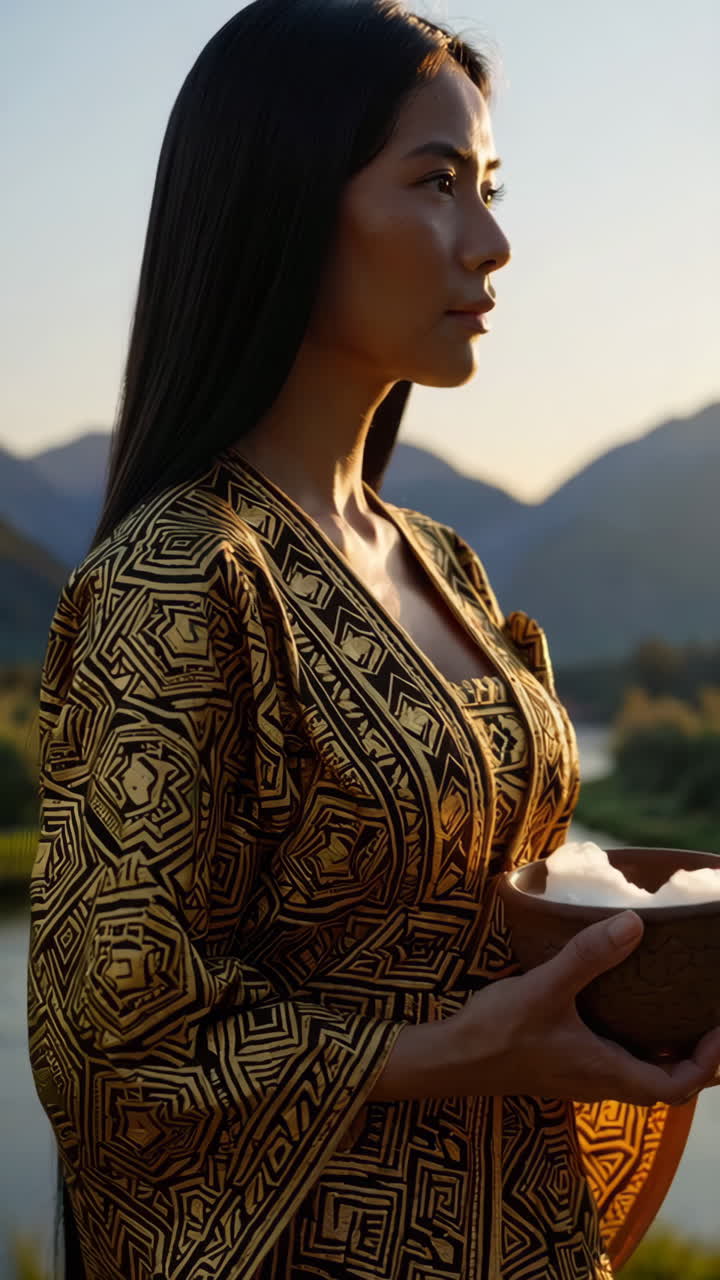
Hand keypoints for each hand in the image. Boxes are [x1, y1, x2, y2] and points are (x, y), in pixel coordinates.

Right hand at [448, 910, 719, 1105]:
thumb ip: (588, 957)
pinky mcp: (561, 1067)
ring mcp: (578, 1078)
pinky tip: (620, 1010)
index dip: (708, 1063)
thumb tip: (635, 924)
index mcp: (606, 1072)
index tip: (719, 1029)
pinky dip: (632, 1043)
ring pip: (638, 1075)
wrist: (450, 1060)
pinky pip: (613, 1062)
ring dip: (663, 1052)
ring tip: (674, 1011)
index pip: (677, 1086)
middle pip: (664, 1085)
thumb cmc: (497, 1033)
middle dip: (694, 1059)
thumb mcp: (545, 988)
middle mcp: (598, 1082)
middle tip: (707, 1021)